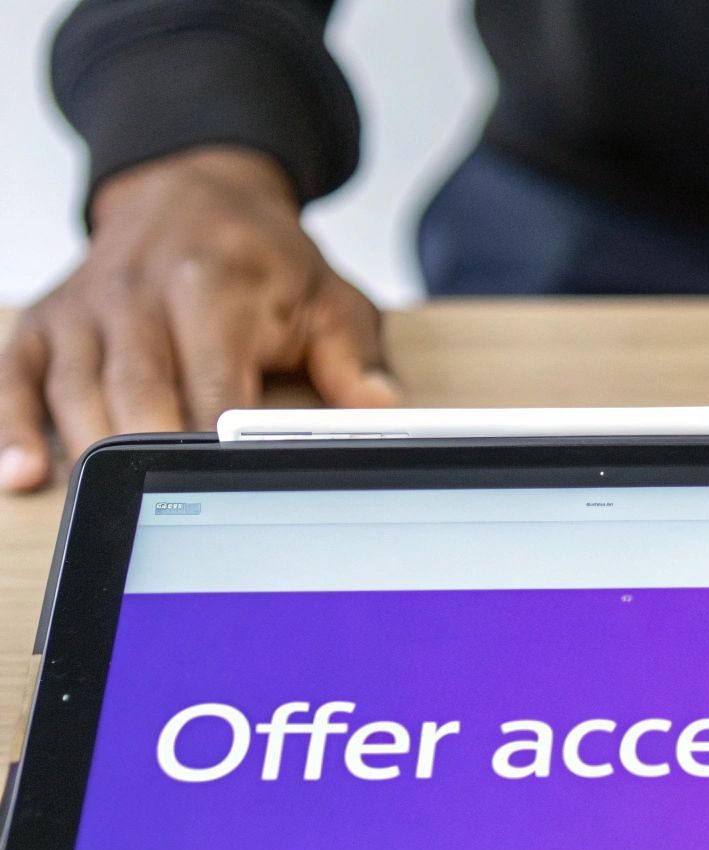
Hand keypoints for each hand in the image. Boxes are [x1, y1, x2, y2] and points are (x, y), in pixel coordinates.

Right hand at [0, 146, 399, 491]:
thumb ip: (353, 356)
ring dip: (89, 451)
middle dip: (151, 450)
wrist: (191, 191)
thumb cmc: (261, 259)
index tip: (229, 484)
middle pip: (136, 390)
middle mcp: (139, 296)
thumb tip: (382, 410)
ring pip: (75, 391)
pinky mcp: (46, 323)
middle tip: (167, 510)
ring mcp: (86, 310)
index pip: (213, 379)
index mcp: (213, 287)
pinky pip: (16, 377)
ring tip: (106, 506)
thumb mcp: (327, 296)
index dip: (217, 436)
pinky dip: (12, 425)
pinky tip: (22, 474)